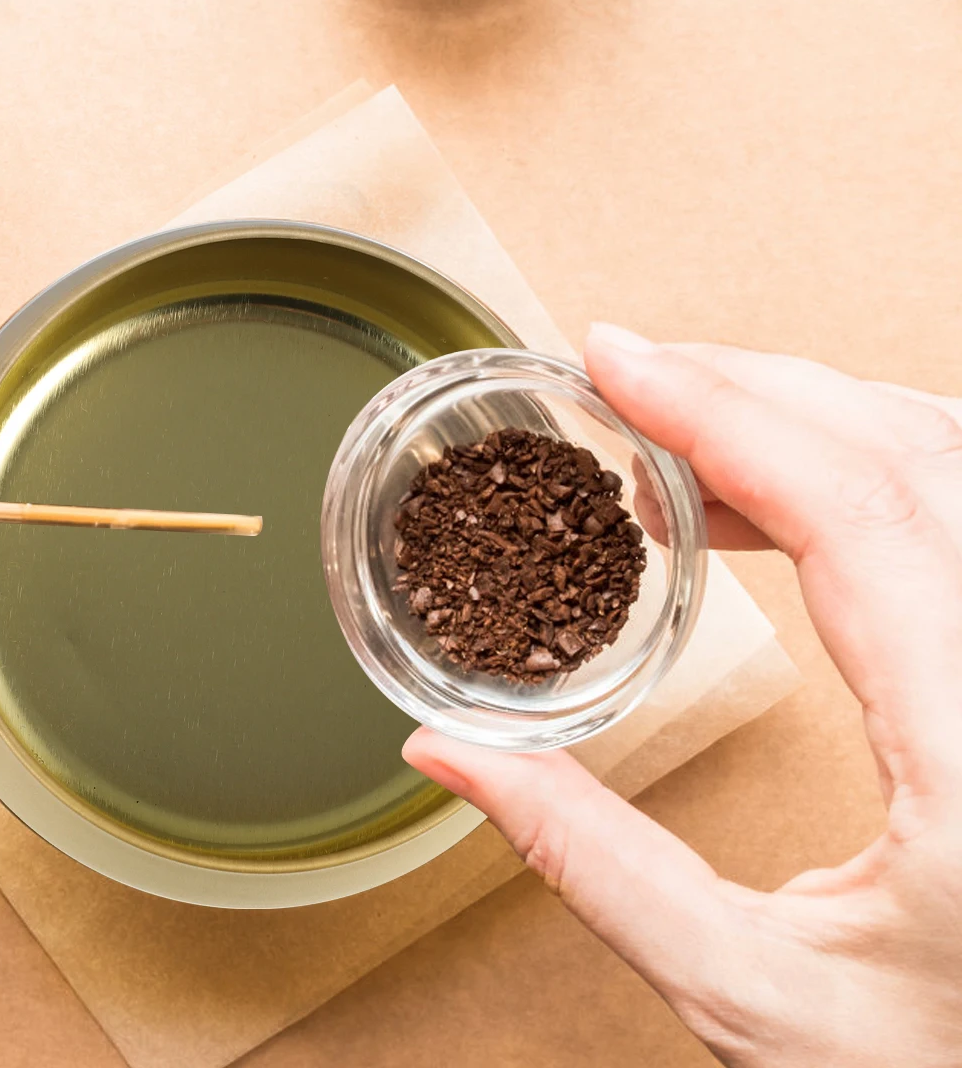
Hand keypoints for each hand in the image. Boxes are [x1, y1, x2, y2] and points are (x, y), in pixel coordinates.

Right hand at [405, 326, 961, 1066]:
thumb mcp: (756, 998)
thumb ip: (592, 863)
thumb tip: (450, 756)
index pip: (857, 511)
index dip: (722, 411)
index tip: (615, 363)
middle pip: (908, 450)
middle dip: (752, 385)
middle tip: (625, 377)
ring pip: (945, 460)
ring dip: (807, 416)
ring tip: (676, 434)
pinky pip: (953, 509)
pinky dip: (857, 466)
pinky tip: (771, 497)